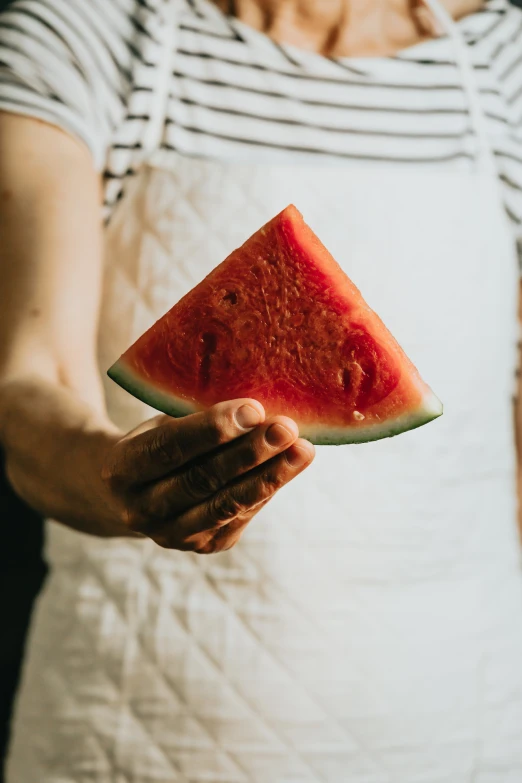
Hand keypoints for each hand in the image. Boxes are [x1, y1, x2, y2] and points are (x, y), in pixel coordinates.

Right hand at [101, 399, 314, 553]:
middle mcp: (141, 510)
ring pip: (226, 505)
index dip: (212, 430)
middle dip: (249, 453)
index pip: (169, 448)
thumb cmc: (155, 443)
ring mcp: (172, 535)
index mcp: (121, 470)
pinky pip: (241, 516)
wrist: (130, 494)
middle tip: (286, 428)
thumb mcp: (161, 423)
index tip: (253, 408)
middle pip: (202, 481)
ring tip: (302, 450)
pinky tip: (290, 466)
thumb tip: (257, 408)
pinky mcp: (204, 546)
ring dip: (269, 476)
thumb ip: (197, 420)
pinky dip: (267, 489)